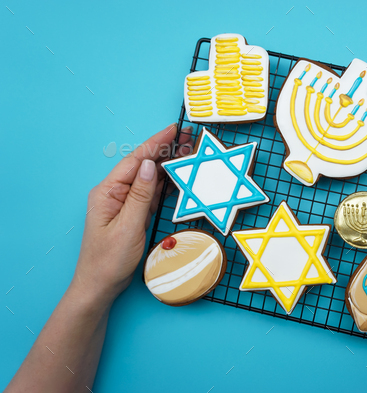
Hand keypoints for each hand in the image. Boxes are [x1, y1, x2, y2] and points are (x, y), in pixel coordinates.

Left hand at [70, 123, 192, 302]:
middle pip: (143, 166)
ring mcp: (123, 203)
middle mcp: (114, 193)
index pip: (135, 161)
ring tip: (188, 153)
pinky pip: (151, 194)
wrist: (100, 286)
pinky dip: (165, 185)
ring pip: (149, 179)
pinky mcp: (132, 214)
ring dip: (168, 166)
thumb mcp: (128, 226)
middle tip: (188, 138)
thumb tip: (151, 166)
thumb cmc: (109, 260)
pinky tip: (178, 177)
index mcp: (108, 192)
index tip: (173, 130)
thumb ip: (141, 195)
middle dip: (165, 150)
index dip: (155, 144)